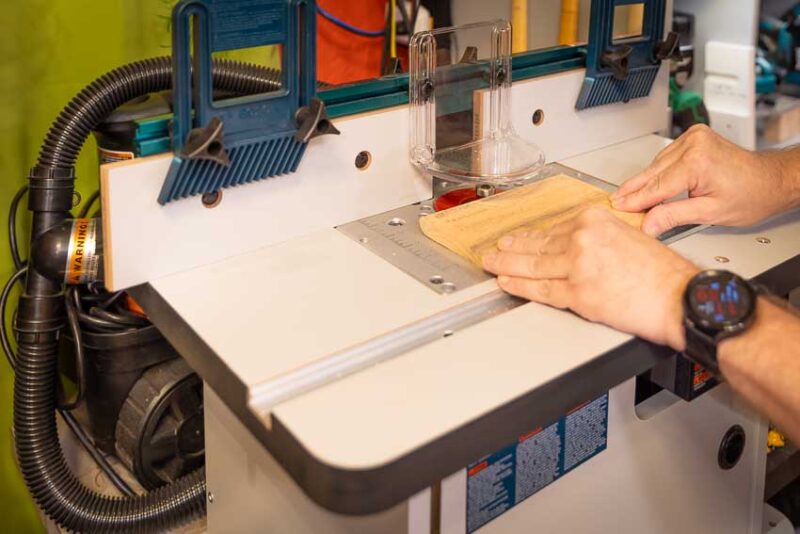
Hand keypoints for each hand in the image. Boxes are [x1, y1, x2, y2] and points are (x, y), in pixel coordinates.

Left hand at [482, 208, 698, 349]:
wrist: (679, 297)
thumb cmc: (661, 272)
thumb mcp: (626, 235)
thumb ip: (595, 237)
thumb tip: (570, 244)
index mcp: (594, 220)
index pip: (553, 228)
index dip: (530, 236)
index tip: (517, 238)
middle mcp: (582, 238)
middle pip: (538, 245)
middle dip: (511, 249)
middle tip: (494, 250)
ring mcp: (577, 266)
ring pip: (533, 266)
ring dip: (506, 265)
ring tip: (491, 264)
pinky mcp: (577, 293)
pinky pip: (540, 289)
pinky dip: (520, 286)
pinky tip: (506, 282)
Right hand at [612, 125, 797, 236]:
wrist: (772, 179)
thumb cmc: (753, 194)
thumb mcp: (711, 213)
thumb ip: (675, 216)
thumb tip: (649, 223)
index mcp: (697, 162)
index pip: (657, 186)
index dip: (636, 200)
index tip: (619, 207)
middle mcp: (694, 144)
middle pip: (653, 172)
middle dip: (635, 189)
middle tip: (616, 202)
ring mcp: (694, 138)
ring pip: (657, 164)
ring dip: (645, 180)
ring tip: (630, 197)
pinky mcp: (694, 137)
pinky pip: (666, 156)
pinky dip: (658, 171)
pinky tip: (650, 183)